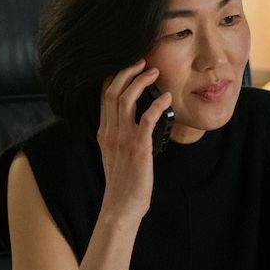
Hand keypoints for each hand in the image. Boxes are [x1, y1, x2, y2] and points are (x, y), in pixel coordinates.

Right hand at [97, 60, 172, 219]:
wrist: (121, 207)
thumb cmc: (123, 183)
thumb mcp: (115, 155)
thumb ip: (119, 136)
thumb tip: (135, 121)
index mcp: (104, 132)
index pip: (104, 96)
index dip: (115, 77)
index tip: (128, 66)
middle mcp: (110, 132)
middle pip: (112, 91)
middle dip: (127, 72)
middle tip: (143, 62)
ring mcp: (123, 139)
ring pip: (125, 99)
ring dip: (140, 81)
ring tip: (154, 72)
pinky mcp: (138, 147)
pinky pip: (146, 118)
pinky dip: (157, 104)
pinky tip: (166, 98)